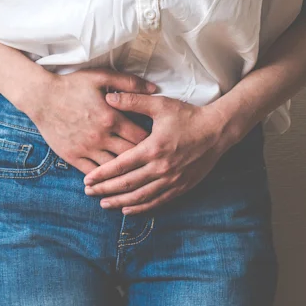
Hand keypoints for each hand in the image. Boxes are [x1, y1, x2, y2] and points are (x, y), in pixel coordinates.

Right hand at [19, 68, 157, 175]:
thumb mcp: (102, 76)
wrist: (41, 97)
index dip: (153, 141)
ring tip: (137, 175)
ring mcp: (86, 149)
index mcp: (112, 118)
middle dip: (144, 160)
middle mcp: (101, 137)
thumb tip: (154, 89)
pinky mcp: (73, 156)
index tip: (158, 143)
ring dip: (126, 173)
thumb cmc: (72, 85)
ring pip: (113, 169)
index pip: (142, 137)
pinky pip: (93, 173)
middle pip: (131, 156)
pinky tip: (113, 181)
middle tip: (152, 162)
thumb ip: (129, 83)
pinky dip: (104, 178)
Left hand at [82, 91, 233, 213]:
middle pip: (127, 184)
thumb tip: (108, 97)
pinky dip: (141, 206)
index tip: (87, 180)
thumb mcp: (160, 105)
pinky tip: (128, 208)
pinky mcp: (181, 186)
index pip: (121, 165)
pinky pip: (158, 201)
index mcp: (153, 148)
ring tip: (104, 204)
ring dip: (120, 201)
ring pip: (141, 196)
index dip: (102, 174)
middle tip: (88, 193)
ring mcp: (172, 180)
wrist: (218, 130)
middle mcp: (161, 168)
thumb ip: (133, 101)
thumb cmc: (188, 116)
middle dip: (105, 190)